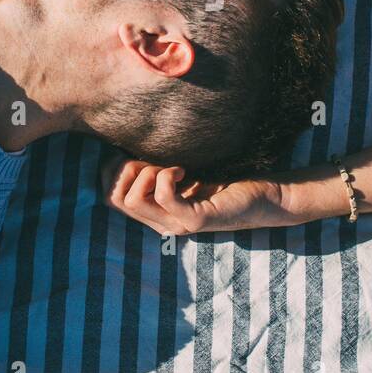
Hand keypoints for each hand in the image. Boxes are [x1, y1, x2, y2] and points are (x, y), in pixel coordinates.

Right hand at [101, 155, 297, 233]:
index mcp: (154, 214)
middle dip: (126, 170)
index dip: (114, 171)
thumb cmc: (224, 180)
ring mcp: (177, 225)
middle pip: (113, 199)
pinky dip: (167, 175)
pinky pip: (164, 196)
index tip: (141, 156)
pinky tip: (184, 170)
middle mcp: (161, 225)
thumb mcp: (181, 174)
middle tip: (156, 161)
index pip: (108, 198)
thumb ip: (154, 169)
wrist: (263, 197)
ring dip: (146, 172)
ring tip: (170, 166)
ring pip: (132, 200)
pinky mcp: (196, 220)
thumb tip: (124, 146)